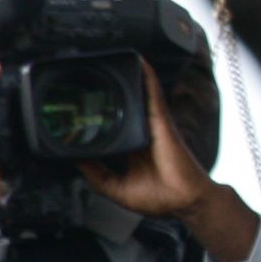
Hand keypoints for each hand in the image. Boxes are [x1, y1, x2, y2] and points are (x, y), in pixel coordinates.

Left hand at [79, 61, 215, 222]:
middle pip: (127, 105)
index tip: (83, 104)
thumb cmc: (160, 197)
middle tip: (94, 75)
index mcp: (133, 147)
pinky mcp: (161, 122)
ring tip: (115, 59)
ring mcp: (153, 125)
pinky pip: (153, 95)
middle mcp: (143, 132)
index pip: (114, 125)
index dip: (100, 113)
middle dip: (113, 90)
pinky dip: (148, 78)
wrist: (184, 202)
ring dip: (130, 77)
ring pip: (140, 95)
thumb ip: (96, 176)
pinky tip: (140, 63)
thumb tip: (76, 163)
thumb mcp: (117, 190)